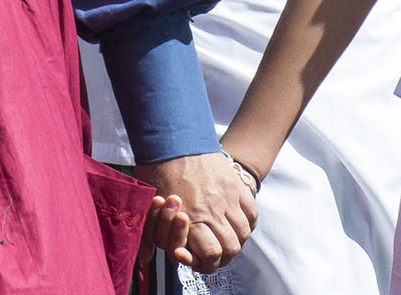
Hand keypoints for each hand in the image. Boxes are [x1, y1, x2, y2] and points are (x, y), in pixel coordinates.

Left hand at [133, 152, 257, 273]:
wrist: (174, 137)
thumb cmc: (157, 168)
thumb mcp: (148, 203)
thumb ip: (151, 233)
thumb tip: (150, 255)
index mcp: (191, 218)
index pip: (212, 256)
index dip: (204, 263)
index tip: (194, 257)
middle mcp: (214, 211)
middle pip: (231, 248)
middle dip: (221, 256)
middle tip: (210, 252)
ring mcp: (228, 198)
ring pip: (243, 233)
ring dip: (235, 241)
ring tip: (223, 239)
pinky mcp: (236, 185)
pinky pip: (252, 213)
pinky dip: (246, 223)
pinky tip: (235, 223)